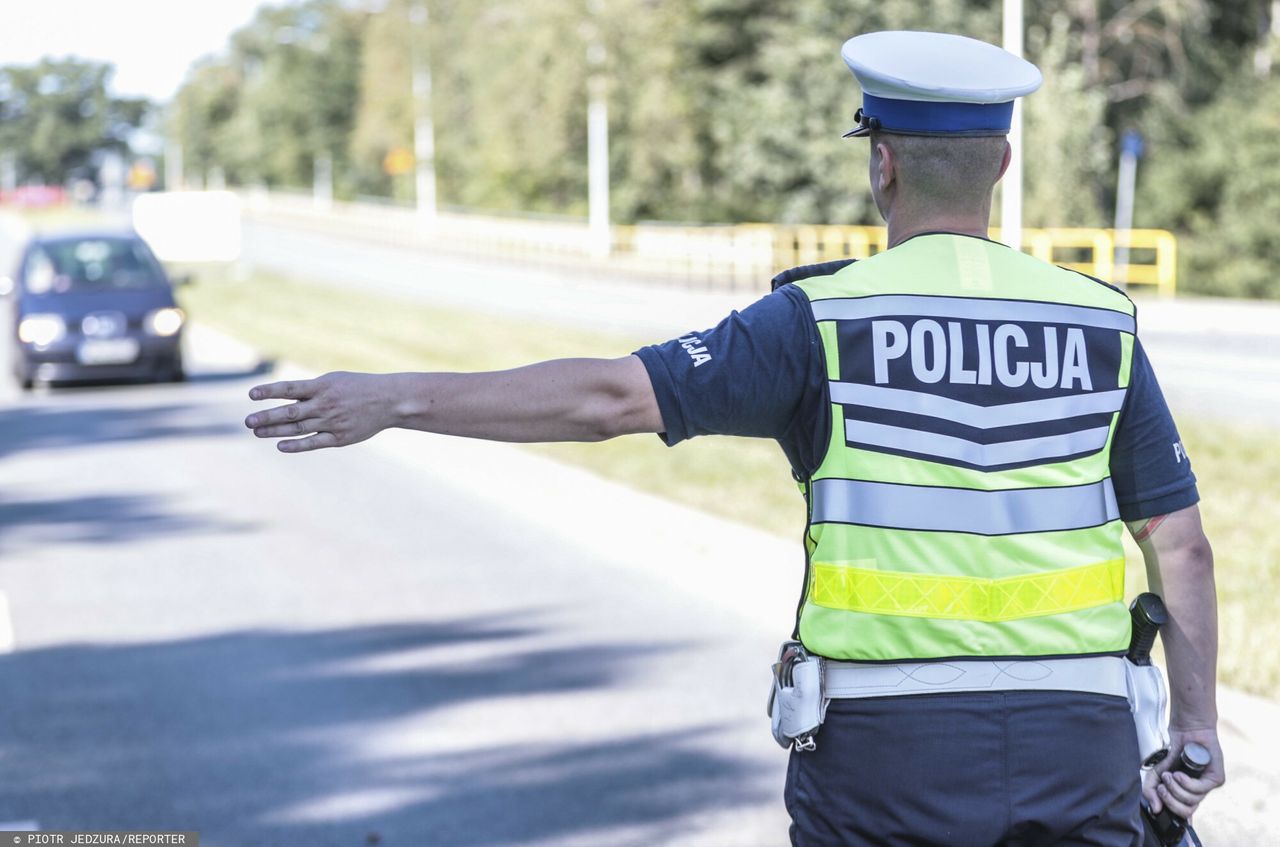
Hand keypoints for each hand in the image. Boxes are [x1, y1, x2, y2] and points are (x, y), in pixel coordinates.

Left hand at [245, 372, 394, 451]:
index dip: (269, 391)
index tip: (251, 394)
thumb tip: (285, 398)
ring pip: (298, 428)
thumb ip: (311, 390)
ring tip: (257, 432)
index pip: (289, 388)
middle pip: (290, 412)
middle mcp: (325, 404)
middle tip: (248, 422)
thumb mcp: (335, 380)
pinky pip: (314, 442)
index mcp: (323, 386)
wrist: (389, 401)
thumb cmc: (359, 388)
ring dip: (275, 431)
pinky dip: (296, 445)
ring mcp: (332, 422)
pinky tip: (281, 445)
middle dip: (267, 417)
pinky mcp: (340, 438)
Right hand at [1143, 727, 1225, 819]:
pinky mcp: (1216, 779)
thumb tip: (1154, 809)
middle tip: (1162, 788)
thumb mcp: (1156, 770)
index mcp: (1184, 791)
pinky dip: (1186, 783)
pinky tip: (1179, 774)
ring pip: (1191, 801)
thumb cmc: (1173, 747)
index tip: (1159, 809)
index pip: (1182, 812)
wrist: (1187, 728)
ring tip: (1169, 775)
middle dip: (1170, 802)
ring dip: (1175, 789)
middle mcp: (1197, 790)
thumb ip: (1151, 788)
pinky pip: (1199, 789)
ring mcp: (1207, 785)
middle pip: (1186, 811)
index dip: (1171, 814)